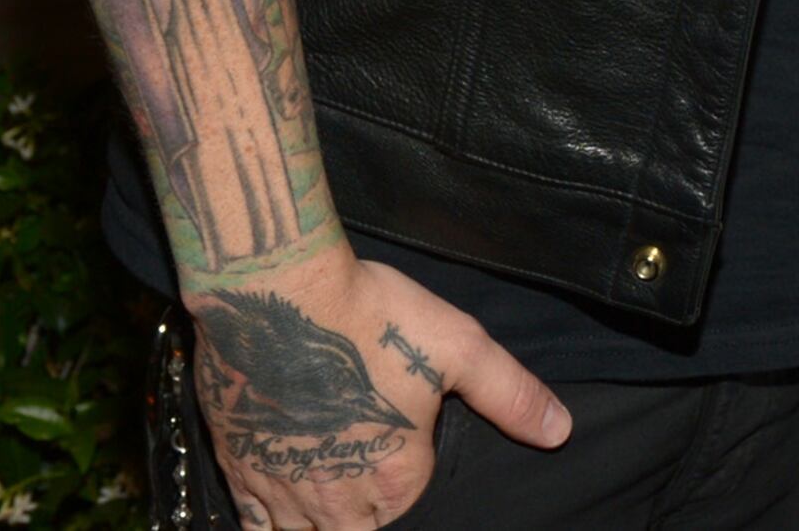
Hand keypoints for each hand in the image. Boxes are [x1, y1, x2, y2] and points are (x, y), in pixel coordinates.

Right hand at [188, 249, 567, 528]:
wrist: (280, 291)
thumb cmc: (372, 315)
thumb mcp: (459, 346)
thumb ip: (511, 394)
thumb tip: (559, 432)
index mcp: (396, 479)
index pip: (409, 514)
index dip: (409, 490)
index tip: (404, 460)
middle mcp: (339, 498)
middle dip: (366, 516)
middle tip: (368, 480)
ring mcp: (285, 487)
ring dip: (320, 522)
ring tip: (331, 489)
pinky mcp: (240, 467)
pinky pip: (254, 522)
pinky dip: (268, 521)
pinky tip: (279, 506)